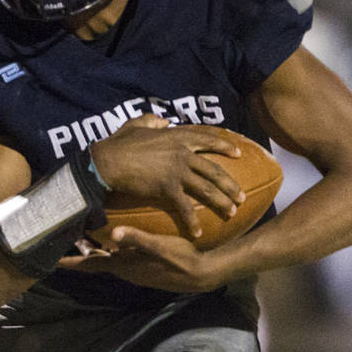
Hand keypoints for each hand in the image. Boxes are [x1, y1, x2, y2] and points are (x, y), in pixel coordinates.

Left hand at [61, 227, 225, 291]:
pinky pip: (120, 260)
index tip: (51, 261)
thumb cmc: (181, 259)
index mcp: (124, 265)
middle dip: (78, 255)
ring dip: (93, 253)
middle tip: (61, 244)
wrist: (201, 274)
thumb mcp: (160, 246)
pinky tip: (113, 242)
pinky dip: (110, 252)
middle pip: (95, 263)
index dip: (71, 262)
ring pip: (107, 261)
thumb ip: (137, 239)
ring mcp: (135, 271)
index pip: (91, 264)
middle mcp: (126, 270)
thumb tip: (114, 235)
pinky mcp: (144, 268)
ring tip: (80, 240)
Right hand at [90, 115, 244, 238]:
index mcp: (177, 137)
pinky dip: (192, 221)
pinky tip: (198, 232)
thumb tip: (163, 120)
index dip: (225, 146)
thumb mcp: (137, 124)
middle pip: (214, 170)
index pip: (207, 140)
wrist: (108, 161)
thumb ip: (152, 121)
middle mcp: (182, 154)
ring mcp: (176, 171)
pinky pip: (185, 206)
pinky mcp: (167, 187)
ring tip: (232, 212)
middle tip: (242, 196)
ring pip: (207, 188)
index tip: (239, 153)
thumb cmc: (119, 144)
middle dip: (230, 184)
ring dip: (221, 201)